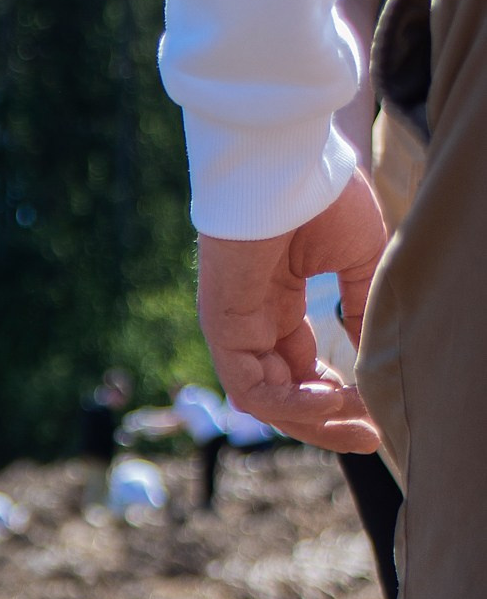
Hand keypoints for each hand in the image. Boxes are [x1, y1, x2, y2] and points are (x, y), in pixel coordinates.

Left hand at [195, 174, 386, 454]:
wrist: (291, 163)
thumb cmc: (323, 197)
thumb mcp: (359, 263)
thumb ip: (362, 312)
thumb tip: (374, 361)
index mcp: (278, 307)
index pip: (301, 372)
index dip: (338, 398)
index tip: (376, 413)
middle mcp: (253, 324)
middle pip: (284, 396)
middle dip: (329, 422)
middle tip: (372, 436)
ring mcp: (234, 328)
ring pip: (268, 402)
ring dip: (315, 418)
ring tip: (359, 416)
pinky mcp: (222, 328)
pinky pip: (251, 389)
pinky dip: (290, 403)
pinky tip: (329, 398)